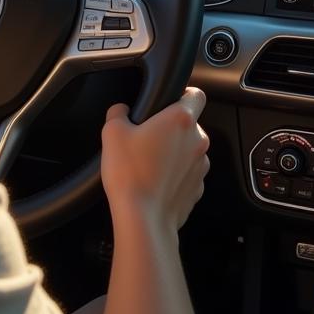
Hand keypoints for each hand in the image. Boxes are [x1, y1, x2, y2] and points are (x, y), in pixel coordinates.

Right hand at [101, 87, 209, 234]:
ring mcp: (201, 166)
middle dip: (170, 128)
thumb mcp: (112, 133)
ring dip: (174, 152)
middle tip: (147, 137)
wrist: (143, 220)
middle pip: (189, 124)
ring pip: (189, 149)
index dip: (184, 94)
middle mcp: (197, 140)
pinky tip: (156, 181)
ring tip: (149, 162)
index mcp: (180, 119)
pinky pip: (188, 173)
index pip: (196, 94)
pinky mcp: (197, 188)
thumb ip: (118, 112)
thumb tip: (121, 110)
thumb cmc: (130, 174)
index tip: (169, 101)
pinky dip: (175, 174)